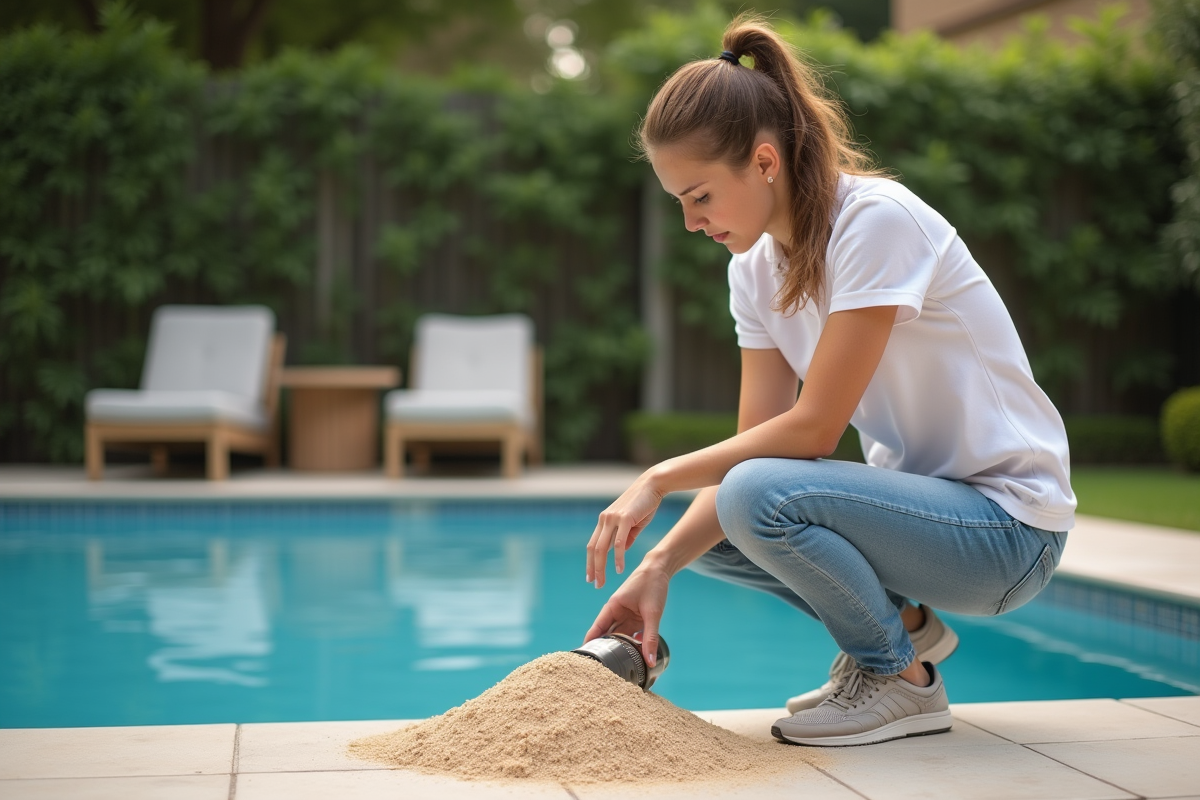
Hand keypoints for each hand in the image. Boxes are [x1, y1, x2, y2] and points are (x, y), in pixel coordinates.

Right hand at [583, 559, 669, 666]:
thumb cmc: (652, 584)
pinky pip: (631, 635)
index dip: (590, 644)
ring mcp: (626, 617)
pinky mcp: (636, 619)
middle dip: (605, 651)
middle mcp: (616, 613)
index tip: (584, 661)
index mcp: (613, 607)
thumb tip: (650, 661)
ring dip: (620, 649)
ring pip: (620, 637)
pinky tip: (635, 658)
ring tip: (618, 669)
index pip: (597, 628)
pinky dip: (633, 645)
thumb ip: (650, 637)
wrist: (661, 569)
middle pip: (607, 635)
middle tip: (603, 671)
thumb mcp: (652, 613)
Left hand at [586, 470, 665, 587]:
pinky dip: (617, 558)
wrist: (653, 485)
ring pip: (602, 548)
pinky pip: (618, 543)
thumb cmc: (644, 504)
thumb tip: (620, 552)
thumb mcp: (633, 524)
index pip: (592, 544)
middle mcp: (605, 519)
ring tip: (603, 581)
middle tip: (595, 584)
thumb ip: (626, 537)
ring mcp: (613, 518)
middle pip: (593, 549)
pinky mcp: (624, 518)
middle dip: (593, 568)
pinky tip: (619, 569)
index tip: (591, 577)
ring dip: (601, 567)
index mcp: (605, 520)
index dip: (590, 562)